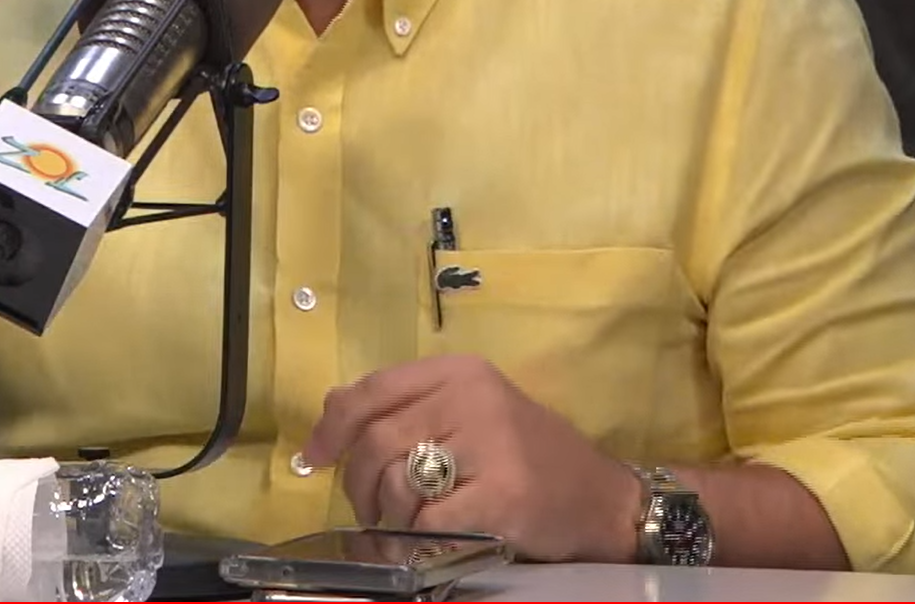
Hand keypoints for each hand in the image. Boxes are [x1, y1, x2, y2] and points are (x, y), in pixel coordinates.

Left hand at [299, 355, 642, 562]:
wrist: (601, 499)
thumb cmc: (530, 457)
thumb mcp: (472, 411)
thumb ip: (411, 405)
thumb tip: (332, 411)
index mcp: (460, 371)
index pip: (372, 389)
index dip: (332, 426)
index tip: (314, 457)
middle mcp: (472, 398)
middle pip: (376, 441)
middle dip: (359, 485)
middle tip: (371, 510)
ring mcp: (489, 445)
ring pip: (397, 484)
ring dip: (389, 517)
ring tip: (408, 525)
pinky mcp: (501, 495)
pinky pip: (427, 523)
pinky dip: (417, 540)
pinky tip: (431, 542)